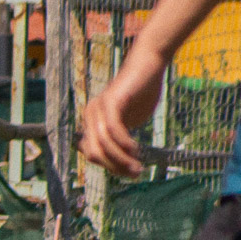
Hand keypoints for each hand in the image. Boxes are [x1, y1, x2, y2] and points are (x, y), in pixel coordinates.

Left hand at [79, 47, 168, 177]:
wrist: (150, 66)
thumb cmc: (142, 94)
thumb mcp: (129, 121)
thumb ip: (121, 140)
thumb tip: (123, 165)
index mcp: (92, 122)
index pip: (92, 155)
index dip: (109, 167)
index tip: (129, 173)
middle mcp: (90, 116)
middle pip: (94, 153)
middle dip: (114, 167)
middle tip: (135, 173)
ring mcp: (98, 108)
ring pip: (103, 144)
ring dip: (121, 160)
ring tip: (138, 168)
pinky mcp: (111, 101)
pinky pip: (113, 129)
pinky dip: (123, 143)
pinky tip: (135, 150)